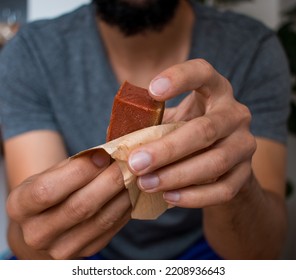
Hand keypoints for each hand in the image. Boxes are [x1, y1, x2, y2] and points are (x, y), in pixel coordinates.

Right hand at [6, 150, 130, 258]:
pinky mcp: (85, 252)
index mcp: (21, 207)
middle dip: (109, 181)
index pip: (48, 191)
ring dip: (122, 195)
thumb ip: (75, 165)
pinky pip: (111, 229)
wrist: (48, 223)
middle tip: (129, 163)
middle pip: (79, 207)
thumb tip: (108, 154)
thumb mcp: (51, 174)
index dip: (80, 171)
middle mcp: (37, 233)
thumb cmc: (51, 190)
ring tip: (135, 175)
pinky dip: (125, 208)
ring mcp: (61, 248)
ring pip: (100, 220)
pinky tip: (132, 192)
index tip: (103, 155)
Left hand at [127, 59, 256, 207]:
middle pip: (205, 129)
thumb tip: (112, 144)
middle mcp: (235, 114)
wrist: (221, 160)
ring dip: (177, 176)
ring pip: (215, 161)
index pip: (202, 72)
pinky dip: (194, 197)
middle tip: (135, 163)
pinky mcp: (246, 174)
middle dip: (167, 149)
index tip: (151, 91)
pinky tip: (169, 197)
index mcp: (215, 90)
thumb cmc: (186, 133)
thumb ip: (147, 125)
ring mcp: (244, 144)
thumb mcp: (170, 122)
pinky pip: (223, 189)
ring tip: (146, 183)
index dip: (179, 78)